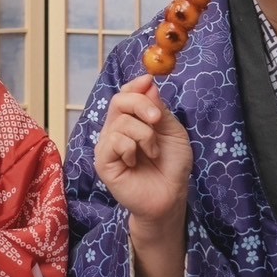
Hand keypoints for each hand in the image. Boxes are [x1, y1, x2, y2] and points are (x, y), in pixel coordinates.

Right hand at [94, 74, 191, 231]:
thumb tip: (148, 84)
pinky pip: (114, 141)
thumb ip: (159, 109)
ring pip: (120, 122)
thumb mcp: (173, 131)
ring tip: (153, 152)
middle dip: (141, 105)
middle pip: (119, 100)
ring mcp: (108, 145)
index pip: (126, 94)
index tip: (148, 80)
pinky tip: (136, 162)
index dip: (135, 85)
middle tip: (157, 119)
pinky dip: (131, 148)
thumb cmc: (172, 165)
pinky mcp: (103, 161)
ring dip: (144, 135)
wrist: (171, 196)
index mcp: (133, 120)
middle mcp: (117, 129)